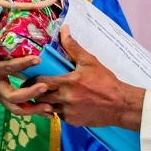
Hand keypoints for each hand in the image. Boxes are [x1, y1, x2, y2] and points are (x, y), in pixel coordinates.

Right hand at [0, 3, 47, 114]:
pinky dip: (30, 110)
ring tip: (51, 108)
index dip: (22, 64)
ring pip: (15, 108)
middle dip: (29, 93)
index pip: (6, 68)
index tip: (37, 58)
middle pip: (13, 97)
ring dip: (33, 110)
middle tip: (45, 87)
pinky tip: (46, 110)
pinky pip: (15, 108)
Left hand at [30, 27, 144, 129]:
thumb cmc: (105, 80)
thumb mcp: (90, 61)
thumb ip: (73, 47)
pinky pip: (60, 116)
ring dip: (48, 102)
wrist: (119, 104)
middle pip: (40, 97)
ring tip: (52, 96)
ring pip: (48, 108)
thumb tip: (64, 29)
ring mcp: (68, 112)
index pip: (40, 82)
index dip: (32, 81)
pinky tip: (67, 105)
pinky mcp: (72, 122)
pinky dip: (60, 111)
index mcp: (67, 82)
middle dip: (38, 92)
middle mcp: (65, 98)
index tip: (30, 79)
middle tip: (39, 88)